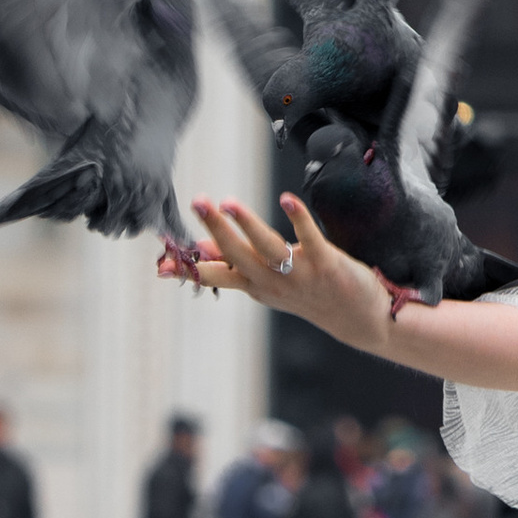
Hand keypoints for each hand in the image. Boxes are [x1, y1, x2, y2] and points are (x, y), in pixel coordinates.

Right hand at [187, 194, 392, 353]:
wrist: (356, 318)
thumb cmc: (306, 294)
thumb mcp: (266, 283)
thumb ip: (235, 263)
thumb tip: (201, 246)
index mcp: (253, 285)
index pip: (214, 276)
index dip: (188, 270)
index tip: (160, 264)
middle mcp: (271, 282)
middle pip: (237, 254)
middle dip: (216, 228)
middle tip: (197, 202)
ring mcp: (299, 274)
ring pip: (268, 247)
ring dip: (247, 223)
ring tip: (228, 202)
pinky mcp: (326, 264)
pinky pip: (310, 239)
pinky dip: (298, 219)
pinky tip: (287, 200)